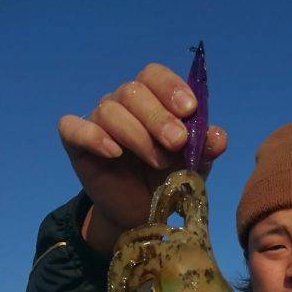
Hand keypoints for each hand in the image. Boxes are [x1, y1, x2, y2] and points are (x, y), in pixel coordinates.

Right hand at [58, 62, 226, 252]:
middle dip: (159, 116)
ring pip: (110, 110)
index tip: (189, 110)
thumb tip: (218, 137)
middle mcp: (122, 104)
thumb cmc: (167, 181)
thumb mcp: (193, 166)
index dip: (170, 87)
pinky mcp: (76, 144)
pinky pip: (72, 128)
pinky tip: (113, 152)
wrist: (143, 216)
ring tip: (158, 161)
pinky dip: (92, 136)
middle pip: (133, 91)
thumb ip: (205, 148)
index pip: (153, 75)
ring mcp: (97, 122)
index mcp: (151, 100)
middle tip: (178, 143)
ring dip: (137, 134)